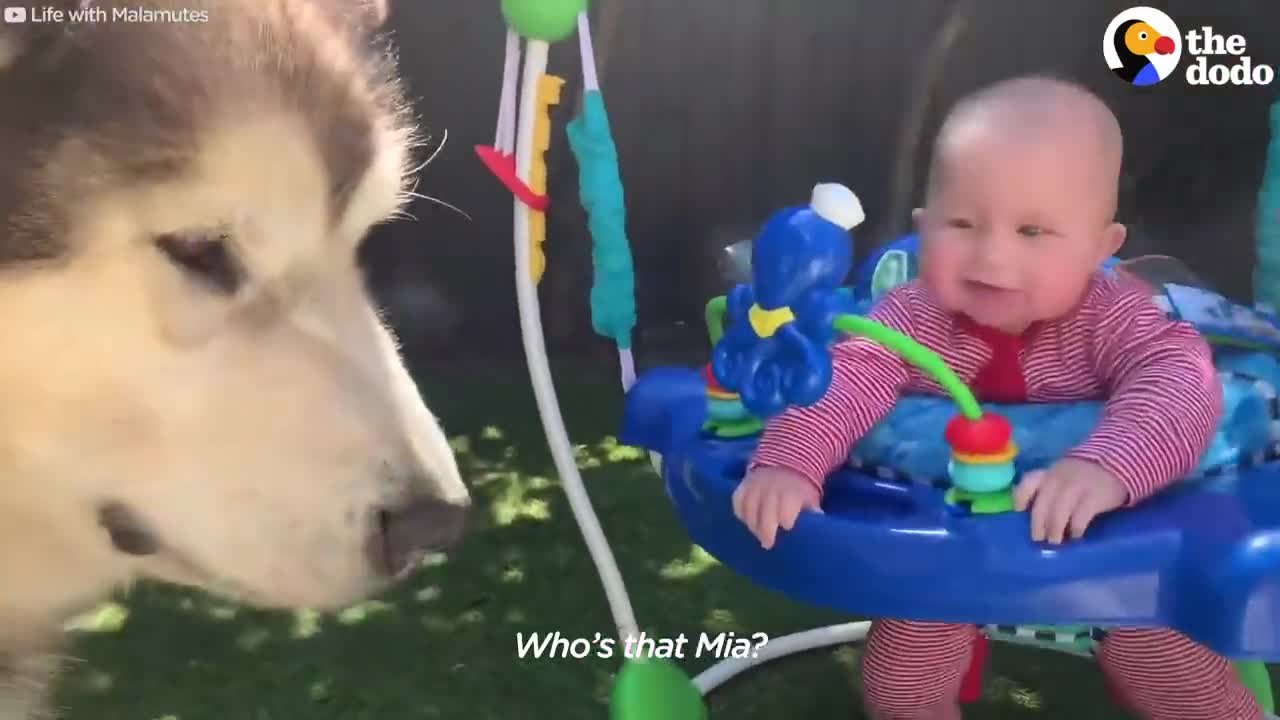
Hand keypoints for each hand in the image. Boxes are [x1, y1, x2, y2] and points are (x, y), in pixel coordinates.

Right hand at [732, 466, 821, 548]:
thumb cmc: (800, 489)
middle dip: (766, 531)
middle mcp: (771, 488)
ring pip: (749, 509)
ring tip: (758, 534)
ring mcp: (755, 486)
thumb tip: (817, 527)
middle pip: (765, 513)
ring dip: (753, 525)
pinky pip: (737, 502)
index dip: (786, 521)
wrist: (785, 464)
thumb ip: (812, 513)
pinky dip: (741, 513)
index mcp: (791, 492)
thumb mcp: (811, 499)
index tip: (787, 529)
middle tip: (768, 544)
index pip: (786, 510)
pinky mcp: (743, 486)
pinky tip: (747, 521)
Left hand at [1012, 458, 1126, 543]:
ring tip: (1055, 542)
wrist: (1117, 463)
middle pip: (1042, 504)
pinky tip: (1075, 536)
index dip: (1020, 498)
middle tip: (1038, 539)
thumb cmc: (1084, 476)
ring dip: (1054, 529)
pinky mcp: (1094, 497)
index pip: (1028, 484)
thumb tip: (1031, 512)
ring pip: (1058, 512)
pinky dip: (1075, 528)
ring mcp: (1076, 487)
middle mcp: (1058, 480)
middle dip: (1038, 524)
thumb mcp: (1062, 475)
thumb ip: (1048, 488)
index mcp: (1049, 474)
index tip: (1019, 513)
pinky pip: (1080, 516)